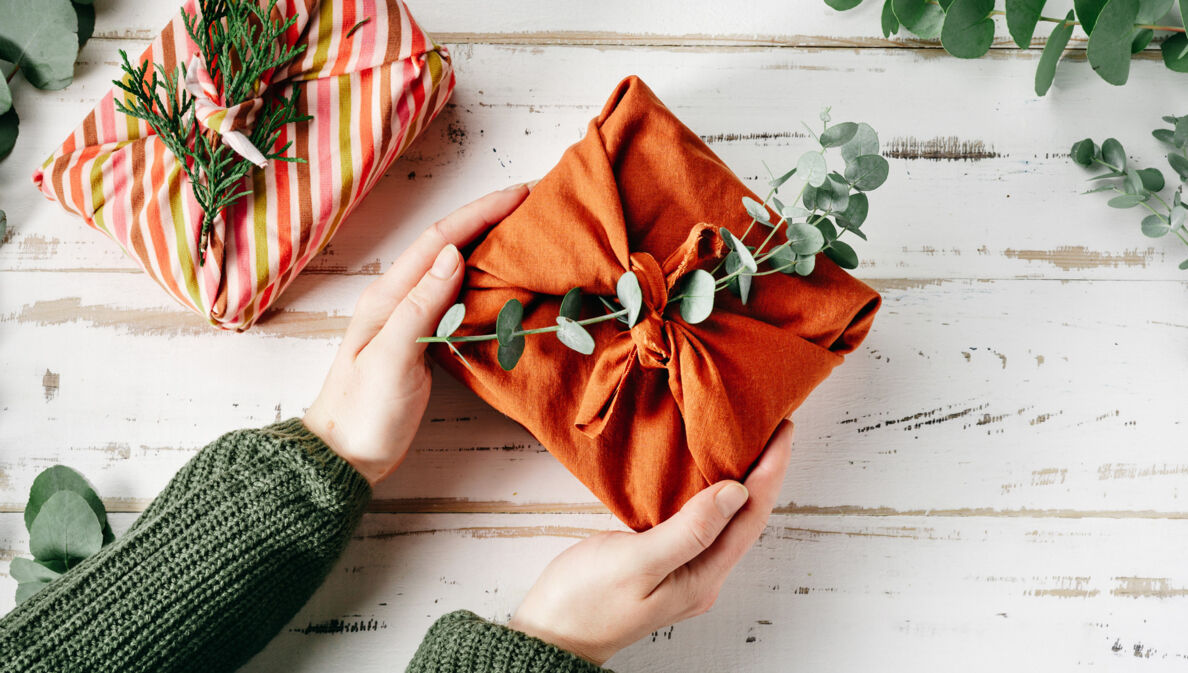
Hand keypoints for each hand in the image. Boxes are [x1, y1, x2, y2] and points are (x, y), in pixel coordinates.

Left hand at [304, 185, 529, 483]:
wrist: (344, 455)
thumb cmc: (362, 412)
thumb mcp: (391, 359)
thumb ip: (420, 306)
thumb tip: (453, 255)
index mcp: (388, 296)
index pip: (440, 240)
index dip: (480, 213)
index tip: (520, 195)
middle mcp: (399, 298)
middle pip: (449, 245)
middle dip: (489, 218)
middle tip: (533, 204)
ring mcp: (410, 318)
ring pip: (455, 267)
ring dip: (489, 245)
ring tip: (527, 233)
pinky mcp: (423, 339)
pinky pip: (458, 296)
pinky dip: (484, 279)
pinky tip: (505, 280)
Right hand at [508, 421, 794, 664]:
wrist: (550, 633)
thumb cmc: (585, 602)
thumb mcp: (636, 563)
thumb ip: (688, 530)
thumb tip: (736, 493)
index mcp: (702, 577)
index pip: (752, 517)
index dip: (771, 471)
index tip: (781, 430)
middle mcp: (702, 574)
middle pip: (746, 517)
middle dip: (763, 471)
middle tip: (771, 425)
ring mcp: (684, 569)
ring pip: (723, 517)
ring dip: (739, 478)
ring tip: (745, 440)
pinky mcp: (663, 560)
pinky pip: (698, 520)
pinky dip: (708, 490)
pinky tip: (703, 471)